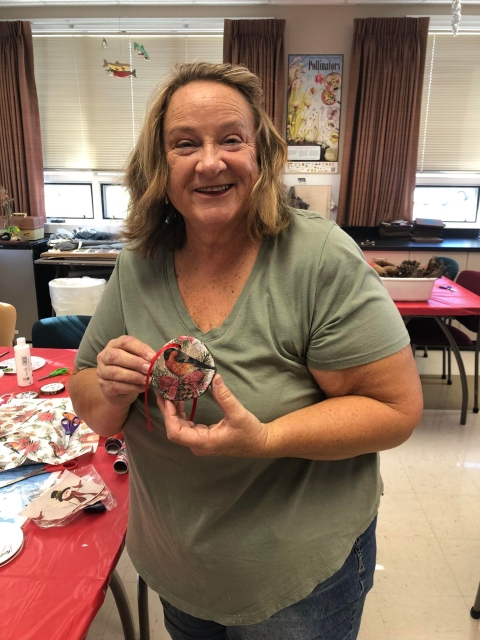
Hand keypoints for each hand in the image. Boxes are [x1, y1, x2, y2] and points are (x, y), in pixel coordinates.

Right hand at [96, 336, 156, 408]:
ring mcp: (101, 371)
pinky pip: (116, 386)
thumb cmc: (131, 370)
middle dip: (135, 362)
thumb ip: (145, 357)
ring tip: (148, 380)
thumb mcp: (138, 360)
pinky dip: (131, 387)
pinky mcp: (103, 385)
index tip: (153, 357)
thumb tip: (158, 359)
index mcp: (115, 344)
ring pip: (115, 372)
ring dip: (134, 376)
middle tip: (149, 369)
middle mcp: (104, 355)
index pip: (126, 342)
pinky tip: (142, 387)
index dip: (140, 349)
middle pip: (116, 356)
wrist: (119, 391)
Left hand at [156, 374, 270, 457]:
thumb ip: (225, 397)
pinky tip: (181, 400)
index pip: (175, 432)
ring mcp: (199, 442)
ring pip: (178, 427)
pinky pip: (185, 426)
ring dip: (172, 410)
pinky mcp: (202, 437)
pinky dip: (180, 413)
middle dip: (166, 409)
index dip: (168, 415)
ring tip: (169, 392)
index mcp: (203, 442)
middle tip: (162, 389)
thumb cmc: (249, 432)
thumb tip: (214, 378)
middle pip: (173, 429)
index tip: (167, 397)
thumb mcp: (238, 413)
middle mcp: (198, 444)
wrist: (260, 444)